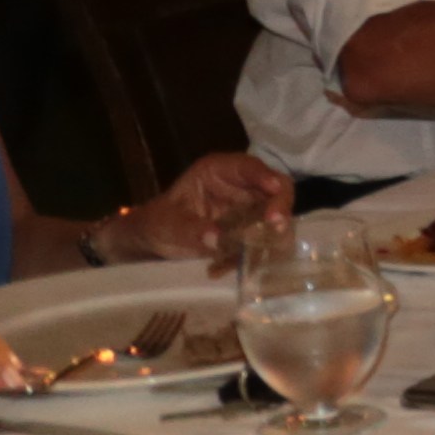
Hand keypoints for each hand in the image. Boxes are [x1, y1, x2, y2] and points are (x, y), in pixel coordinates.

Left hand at [112, 151, 293, 269]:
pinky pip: (266, 240)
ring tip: (262, 253)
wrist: (154, 242)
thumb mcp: (167, 224)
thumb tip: (216, 237)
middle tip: (278, 227)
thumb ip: (189, 229)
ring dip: (275, 235)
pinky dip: (258, 254)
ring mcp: (250, 208)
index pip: (248, 167)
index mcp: (219, 171)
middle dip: (280, 207)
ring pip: (278, 216)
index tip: (275, 190)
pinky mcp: (253, 231)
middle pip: (276, 189)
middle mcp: (242, 186)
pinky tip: (233, 267)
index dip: (264, 177)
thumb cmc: (158, 223)